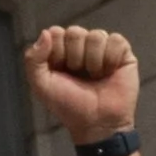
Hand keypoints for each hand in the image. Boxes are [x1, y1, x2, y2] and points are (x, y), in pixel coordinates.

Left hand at [24, 23, 140, 143]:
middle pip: (75, 32)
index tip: (61, 71)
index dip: (57, 52)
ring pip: (96, 36)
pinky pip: (115, 40)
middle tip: (79, 76)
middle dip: (75, 58)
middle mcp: (81, 45)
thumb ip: (33, 60)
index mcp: (60, 50)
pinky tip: (109, 73)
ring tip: (95, 78)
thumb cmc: (69, 105)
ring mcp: (102, 47)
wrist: (96, 123)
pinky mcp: (122, 51)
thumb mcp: (42, 86)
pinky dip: (110, 60)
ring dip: (93, 62)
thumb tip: (45, 32)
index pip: (56, 32)